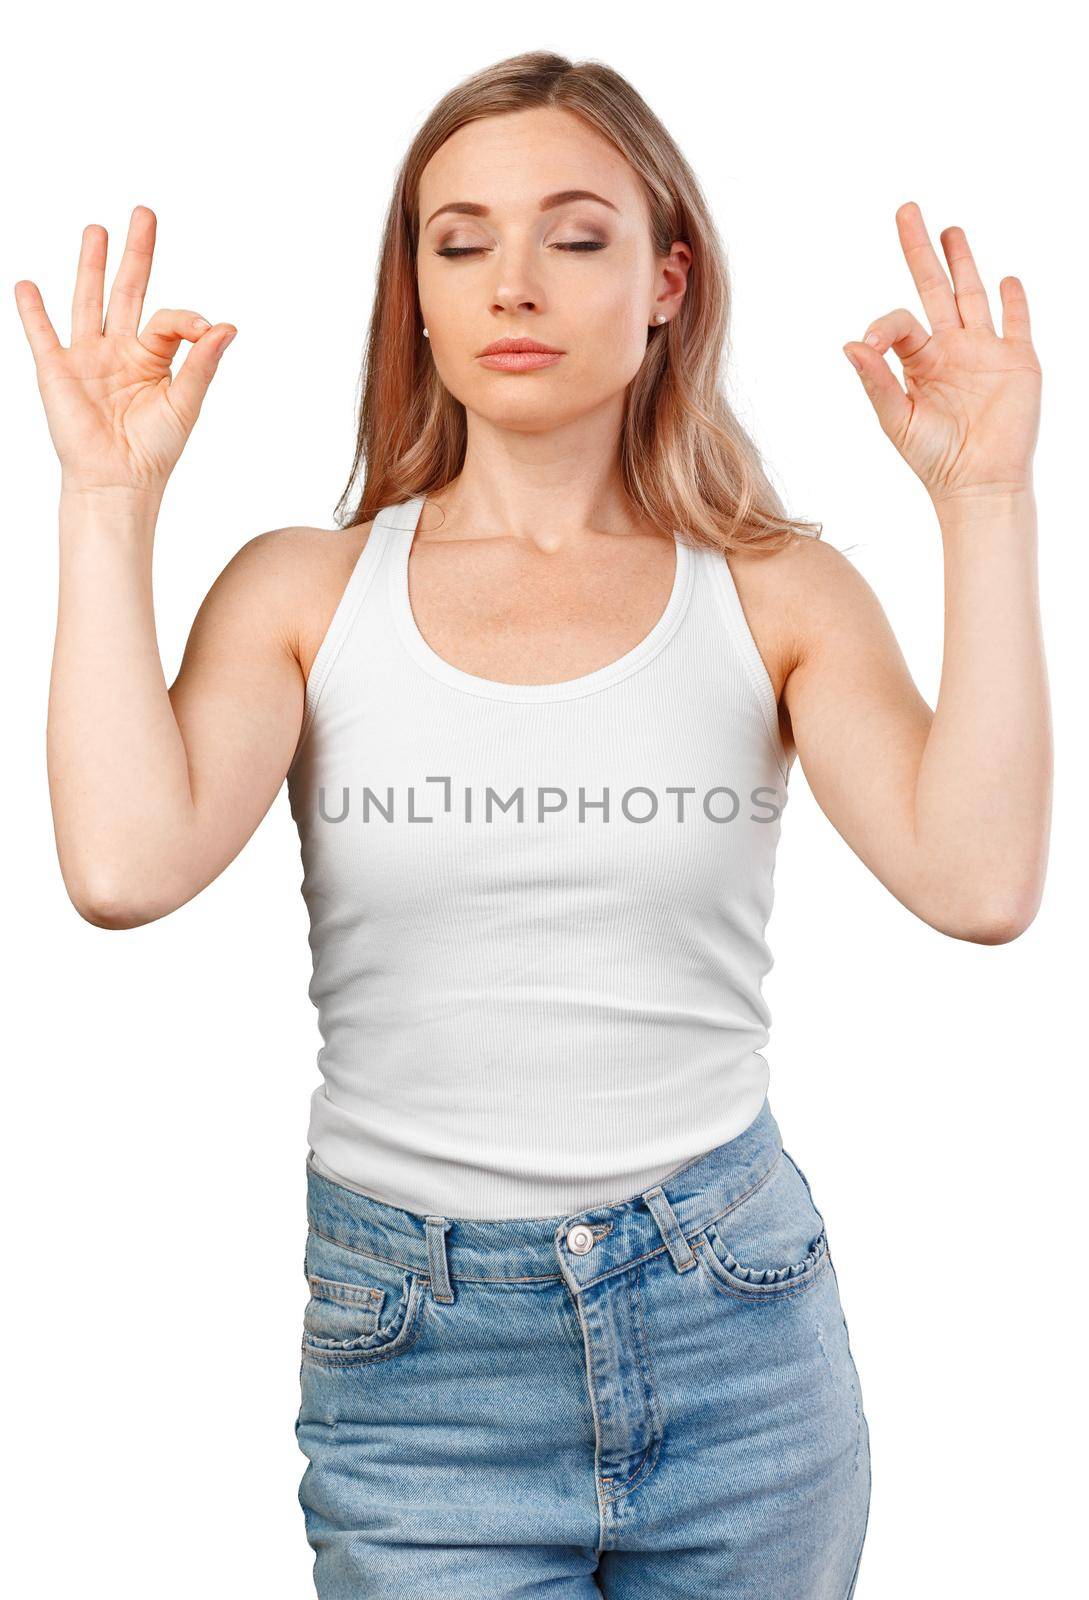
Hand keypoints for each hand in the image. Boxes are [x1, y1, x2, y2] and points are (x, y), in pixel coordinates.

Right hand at [14, 205, 235, 497]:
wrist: (119, 483)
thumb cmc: (155, 450)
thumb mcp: (186, 403)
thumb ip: (203, 363)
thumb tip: (228, 326)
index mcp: (152, 358)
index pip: (168, 319)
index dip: (187, 319)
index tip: (205, 330)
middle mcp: (119, 351)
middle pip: (128, 291)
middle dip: (136, 254)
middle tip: (144, 214)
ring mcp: (87, 358)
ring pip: (88, 301)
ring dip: (91, 265)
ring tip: (96, 230)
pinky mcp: (58, 372)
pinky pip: (42, 334)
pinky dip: (33, 311)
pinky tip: (27, 286)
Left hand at [843, 201, 1040, 507]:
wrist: (979, 484)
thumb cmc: (934, 459)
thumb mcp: (897, 420)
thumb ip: (876, 382)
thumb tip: (850, 343)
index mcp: (919, 362)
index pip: (900, 321)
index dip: (883, 325)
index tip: (871, 345)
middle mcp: (950, 349)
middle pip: (934, 288)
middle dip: (921, 251)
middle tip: (907, 211)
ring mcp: (985, 352)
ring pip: (972, 295)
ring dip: (962, 262)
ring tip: (950, 231)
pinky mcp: (1019, 361)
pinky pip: (1016, 322)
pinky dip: (1014, 300)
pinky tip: (1006, 279)